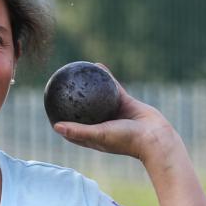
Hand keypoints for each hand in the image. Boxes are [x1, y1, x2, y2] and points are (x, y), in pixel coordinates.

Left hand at [51, 66, 186, 167]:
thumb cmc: (126, 140)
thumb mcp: (99, 135)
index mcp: (94, 136)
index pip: (73, 130)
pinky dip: (105, 76)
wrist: (156, 136)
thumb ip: (78, 131)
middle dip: (72, 102)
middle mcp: (103, 124)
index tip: (49, 111)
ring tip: (75, 72)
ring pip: (97, 97)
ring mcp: (114, 112)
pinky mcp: (125, 101)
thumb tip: (55, 127)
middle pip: (83, 112)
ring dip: (87, 86)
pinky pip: (112, 86)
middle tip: (60, 88)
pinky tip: (96, 64)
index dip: (61, 122)